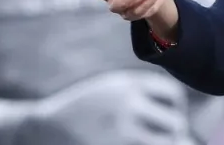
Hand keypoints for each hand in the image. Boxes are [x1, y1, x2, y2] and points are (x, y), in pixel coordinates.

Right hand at [15, 70, 195, 144]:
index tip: (167, 116)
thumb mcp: (112, 89)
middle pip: (173, 122)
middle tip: (167, 136)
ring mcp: (121, 131)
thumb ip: (143, 96)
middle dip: (173, 131)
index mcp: (127, 84)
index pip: (172, 94)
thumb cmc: (84, 110)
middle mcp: (126, 105)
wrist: (43, 129)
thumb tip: (180, 122)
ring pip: (165, 143)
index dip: (174, 107)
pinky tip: (137, 143)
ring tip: (154, 141)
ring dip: (164, 143)